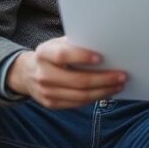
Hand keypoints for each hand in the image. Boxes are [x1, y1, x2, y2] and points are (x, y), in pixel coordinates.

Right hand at [6, 36, 125, 108]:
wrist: (27, 73)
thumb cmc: (51, 54)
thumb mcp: (58, 43)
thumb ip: (76, 44)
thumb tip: (105, 45)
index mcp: (44, 53)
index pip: (63, 55)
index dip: (82, 56)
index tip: (101, 57)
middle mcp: (43, 74)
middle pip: (77, 80)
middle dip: (103, 79)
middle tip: (122, 75)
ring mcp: (46, 92)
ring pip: (80, 95)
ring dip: (103, 91)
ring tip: (119, 85)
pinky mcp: (51, 104)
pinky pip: (77, 103)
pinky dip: (95, 98)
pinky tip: (107, 92)